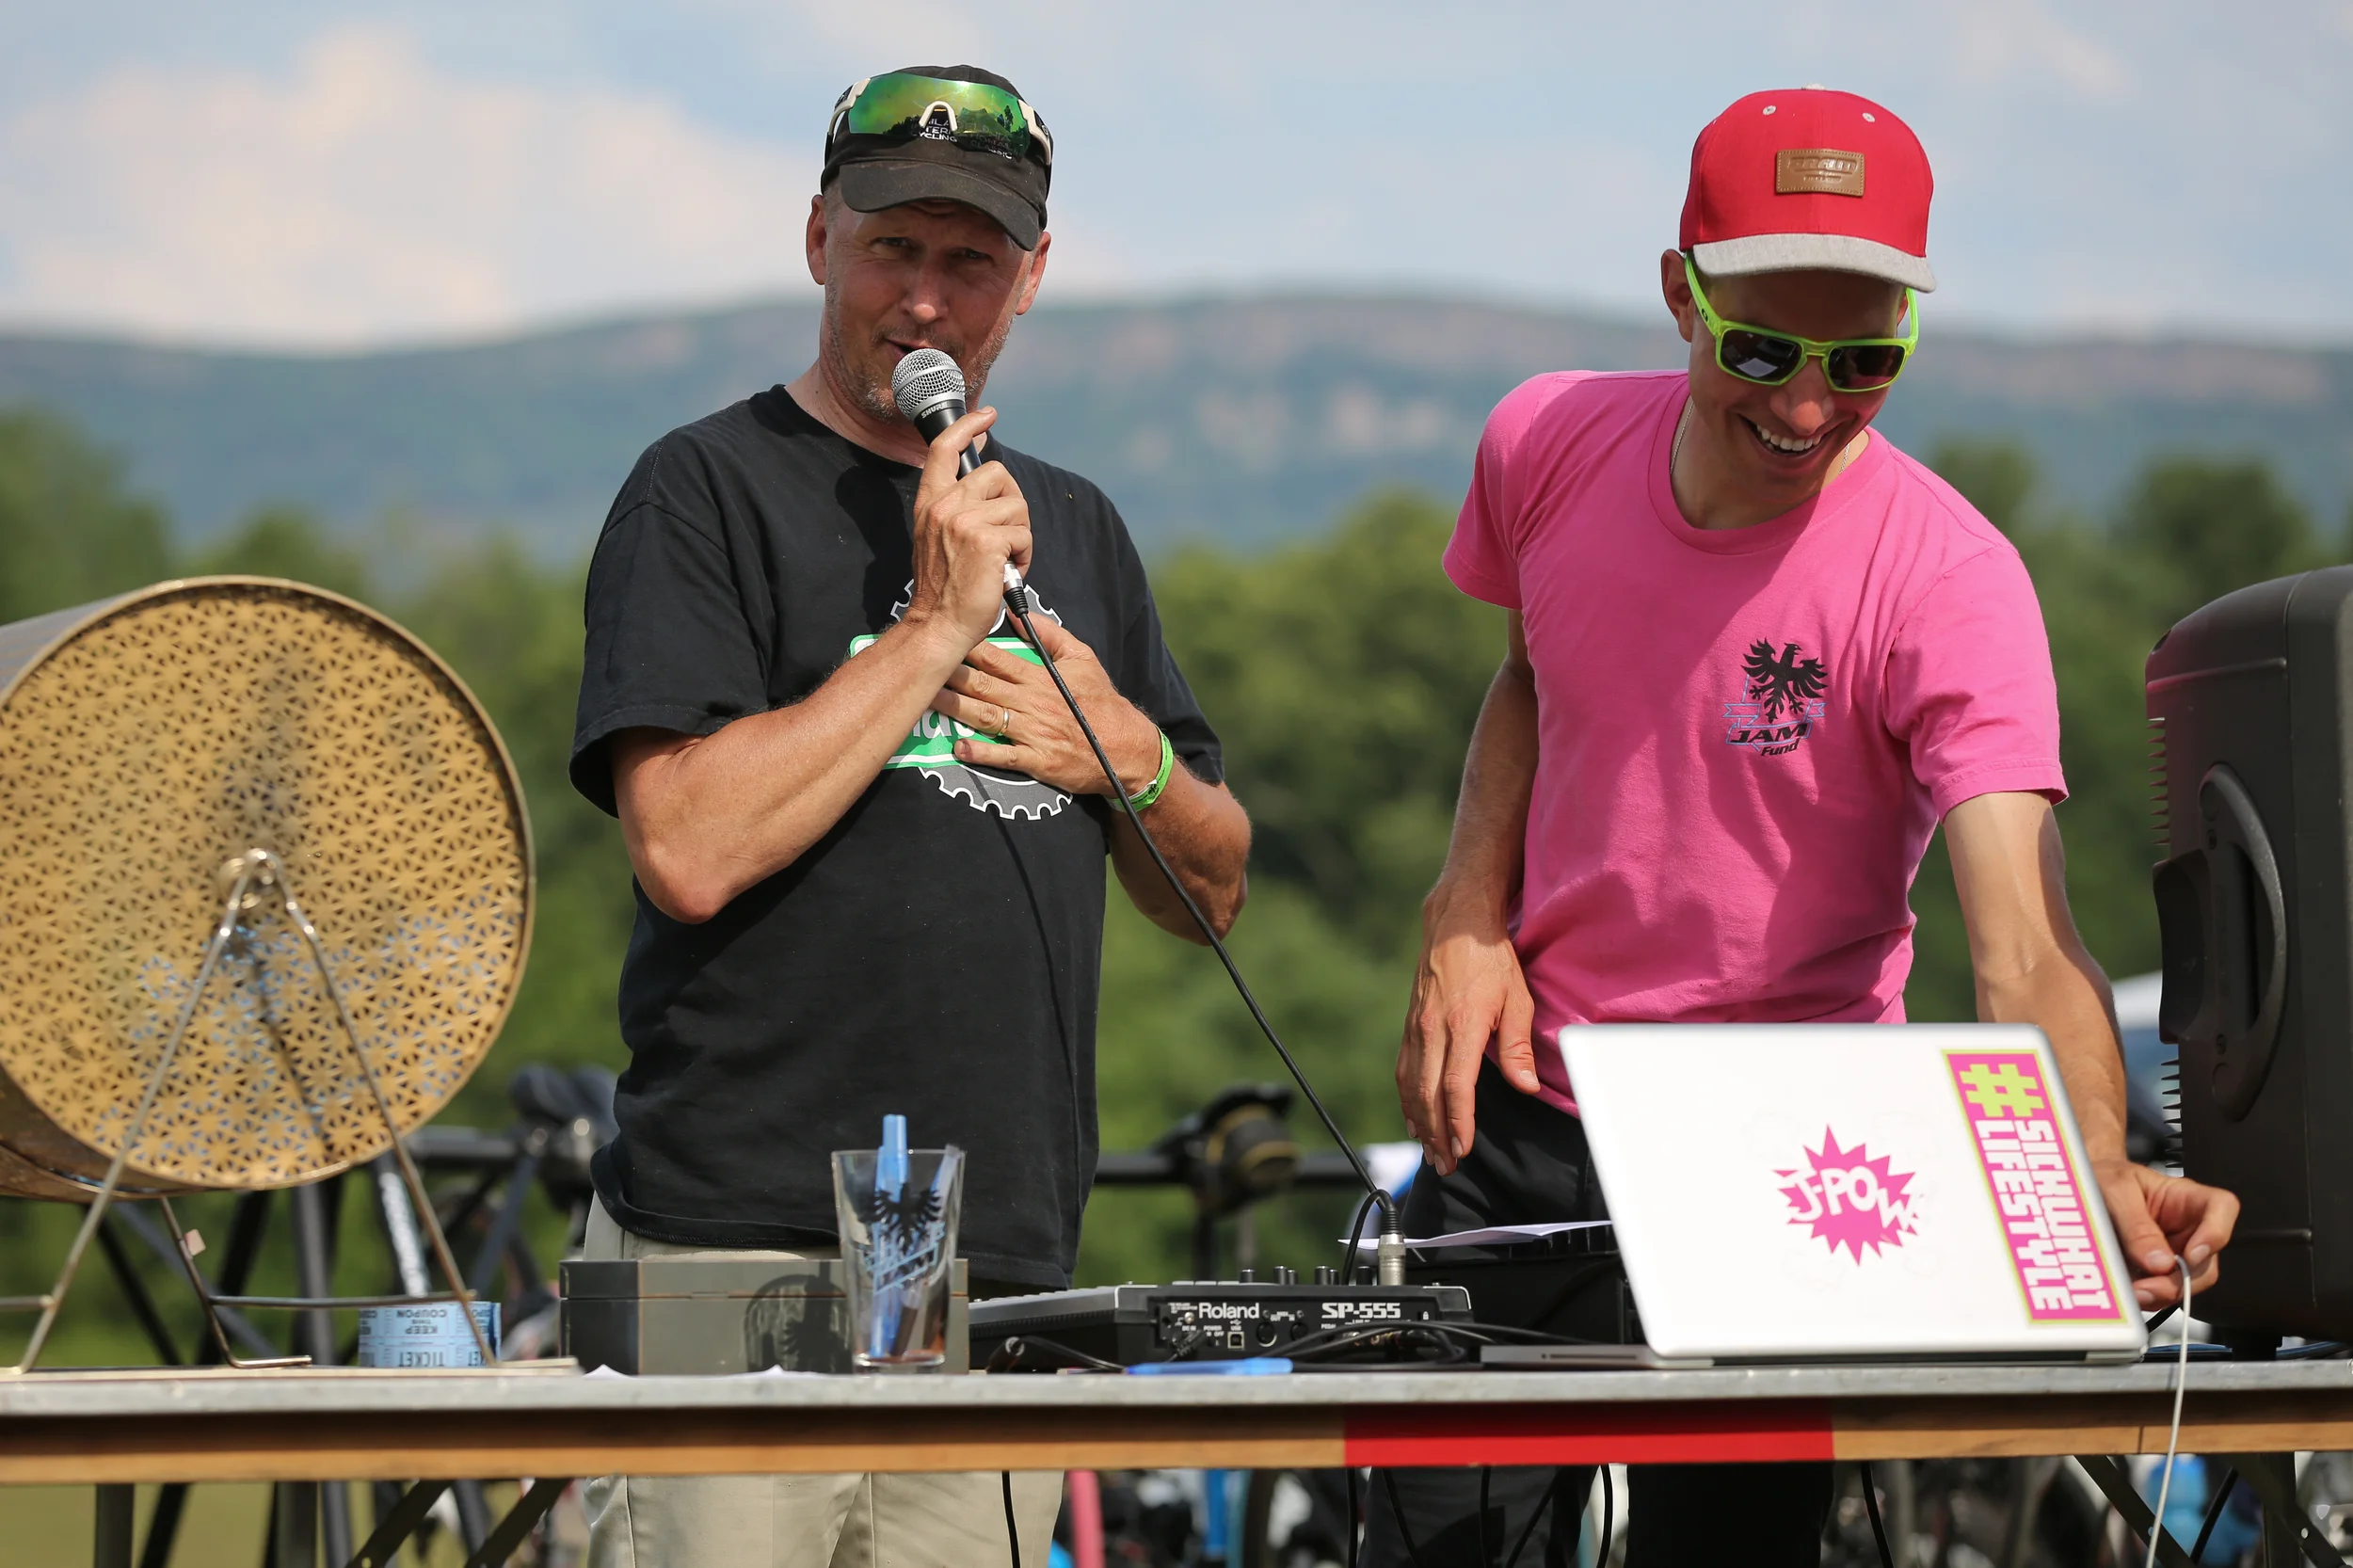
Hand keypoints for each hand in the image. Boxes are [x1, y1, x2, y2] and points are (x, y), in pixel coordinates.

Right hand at [905, 406, 1031, 650]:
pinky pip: (1024, 535)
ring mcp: (965, 522)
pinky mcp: (987, 541)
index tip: (987, 415)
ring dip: (1020, 535)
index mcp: (930, 503)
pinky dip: (1024, 556)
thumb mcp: (937, 539)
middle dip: (1013, 502)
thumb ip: (955, 511)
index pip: (944, 448)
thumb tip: (989, 492)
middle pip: (998, 473)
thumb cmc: (944, 591)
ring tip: (1004, 561)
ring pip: (1016, 506)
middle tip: (1007, 535)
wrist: (938, 626)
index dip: (967, 425)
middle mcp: (945, 506)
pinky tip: (1007, 572)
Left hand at [929, 614, 1162, 795]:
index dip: (965, 647)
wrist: (1127, 748)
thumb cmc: (1102, 702)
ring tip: (926, 699)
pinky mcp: (1038, 761)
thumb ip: (1050, 635)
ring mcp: (1034, 733)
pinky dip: (982, 752)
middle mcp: (1033, 702)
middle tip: (922, 664)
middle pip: (983, 685)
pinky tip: (960, 748)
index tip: (941, 637)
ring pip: (986, 716)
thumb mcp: (1083, 659)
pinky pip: (1005, 756)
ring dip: (954, 708)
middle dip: (950, 675)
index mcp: (1040, 677)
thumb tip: (1019, 614)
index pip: (995, 657)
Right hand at [1397, 888, 1540, 1175]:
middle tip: (1446, 1164)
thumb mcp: (1517, 999)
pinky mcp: (1409, 1025)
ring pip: (1411, 1086)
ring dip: (1418, 1123)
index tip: (1463, 1148)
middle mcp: (1433, 1029)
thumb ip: (1519, 1047)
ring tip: (1429, 1151)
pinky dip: (1406, 1099)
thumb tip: (1527, 1087)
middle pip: (1429, 1095)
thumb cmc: (1493, 961)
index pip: (1456, 1086)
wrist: (1457, 925)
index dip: (1458, 1122)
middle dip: (1436, 1134)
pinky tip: (1412, 1118)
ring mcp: (1416, 1027)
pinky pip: (1403, 1070)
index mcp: (1463, 1025)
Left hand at [2095, 1159, 2238, 1310]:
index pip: (2222, 1208)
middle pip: (2207, 1262)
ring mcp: (2175, 1253)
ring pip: (2187, 1284)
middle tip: (2148, 1288)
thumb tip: (2160, 1264)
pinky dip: (2146, 1297)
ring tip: (2132, 1292)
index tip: (2191, 1254)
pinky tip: (2126, 1292)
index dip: (2216, 1233)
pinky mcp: (2157, 1272)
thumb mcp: (2115, 1192)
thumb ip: (2136, 1226)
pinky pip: (2162, 1293)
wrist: (2083, 1187)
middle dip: (2181, 1281)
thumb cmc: (2104, 1178)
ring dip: (2161, 1294)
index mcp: (2185, 1197)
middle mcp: (2188, 1228)